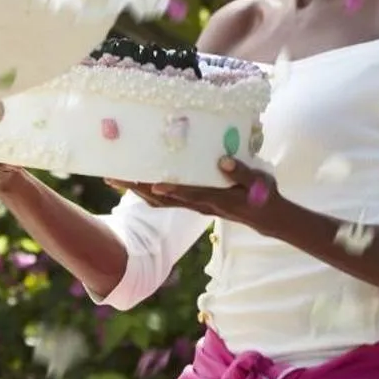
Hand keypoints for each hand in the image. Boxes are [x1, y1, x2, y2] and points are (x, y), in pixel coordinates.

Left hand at [119, 156, 275, 219]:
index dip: (171, 189)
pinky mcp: (195, 203)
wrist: (266, 217)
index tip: (151, 184)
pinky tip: (139, 185)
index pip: (188, 193)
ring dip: (137, 190)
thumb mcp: (258, 182)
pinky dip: (149, 193)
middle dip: (136, 188)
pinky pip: (166, 200)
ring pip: (160, 201)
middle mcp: (199, 204)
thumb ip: (241, 172)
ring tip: (116, 179)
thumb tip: (222, 161)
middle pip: (162, 198)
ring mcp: (195, 204)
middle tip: (112, 177)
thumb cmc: (263, 197)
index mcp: (215, 198)